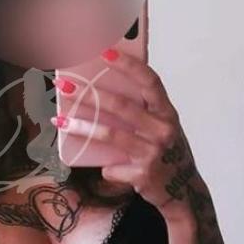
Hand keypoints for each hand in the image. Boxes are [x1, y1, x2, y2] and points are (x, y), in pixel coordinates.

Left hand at [51, 49, 203, 215]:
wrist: (183, 192)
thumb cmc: (166, 154)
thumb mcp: (161, 129)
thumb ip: (141, 114)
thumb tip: (101, 94)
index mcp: (167, 113)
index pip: (149, 81)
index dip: (128, 65)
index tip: (105, 51)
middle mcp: (163, 130)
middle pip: (122, 106)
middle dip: (90, 94)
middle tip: (65, 87)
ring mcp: (153, 153)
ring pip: (110, 135)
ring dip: (82, 127)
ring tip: (60, 121)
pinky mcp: (142, 174)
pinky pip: (112, 168)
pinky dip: (106, 169)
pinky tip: (105, 170)